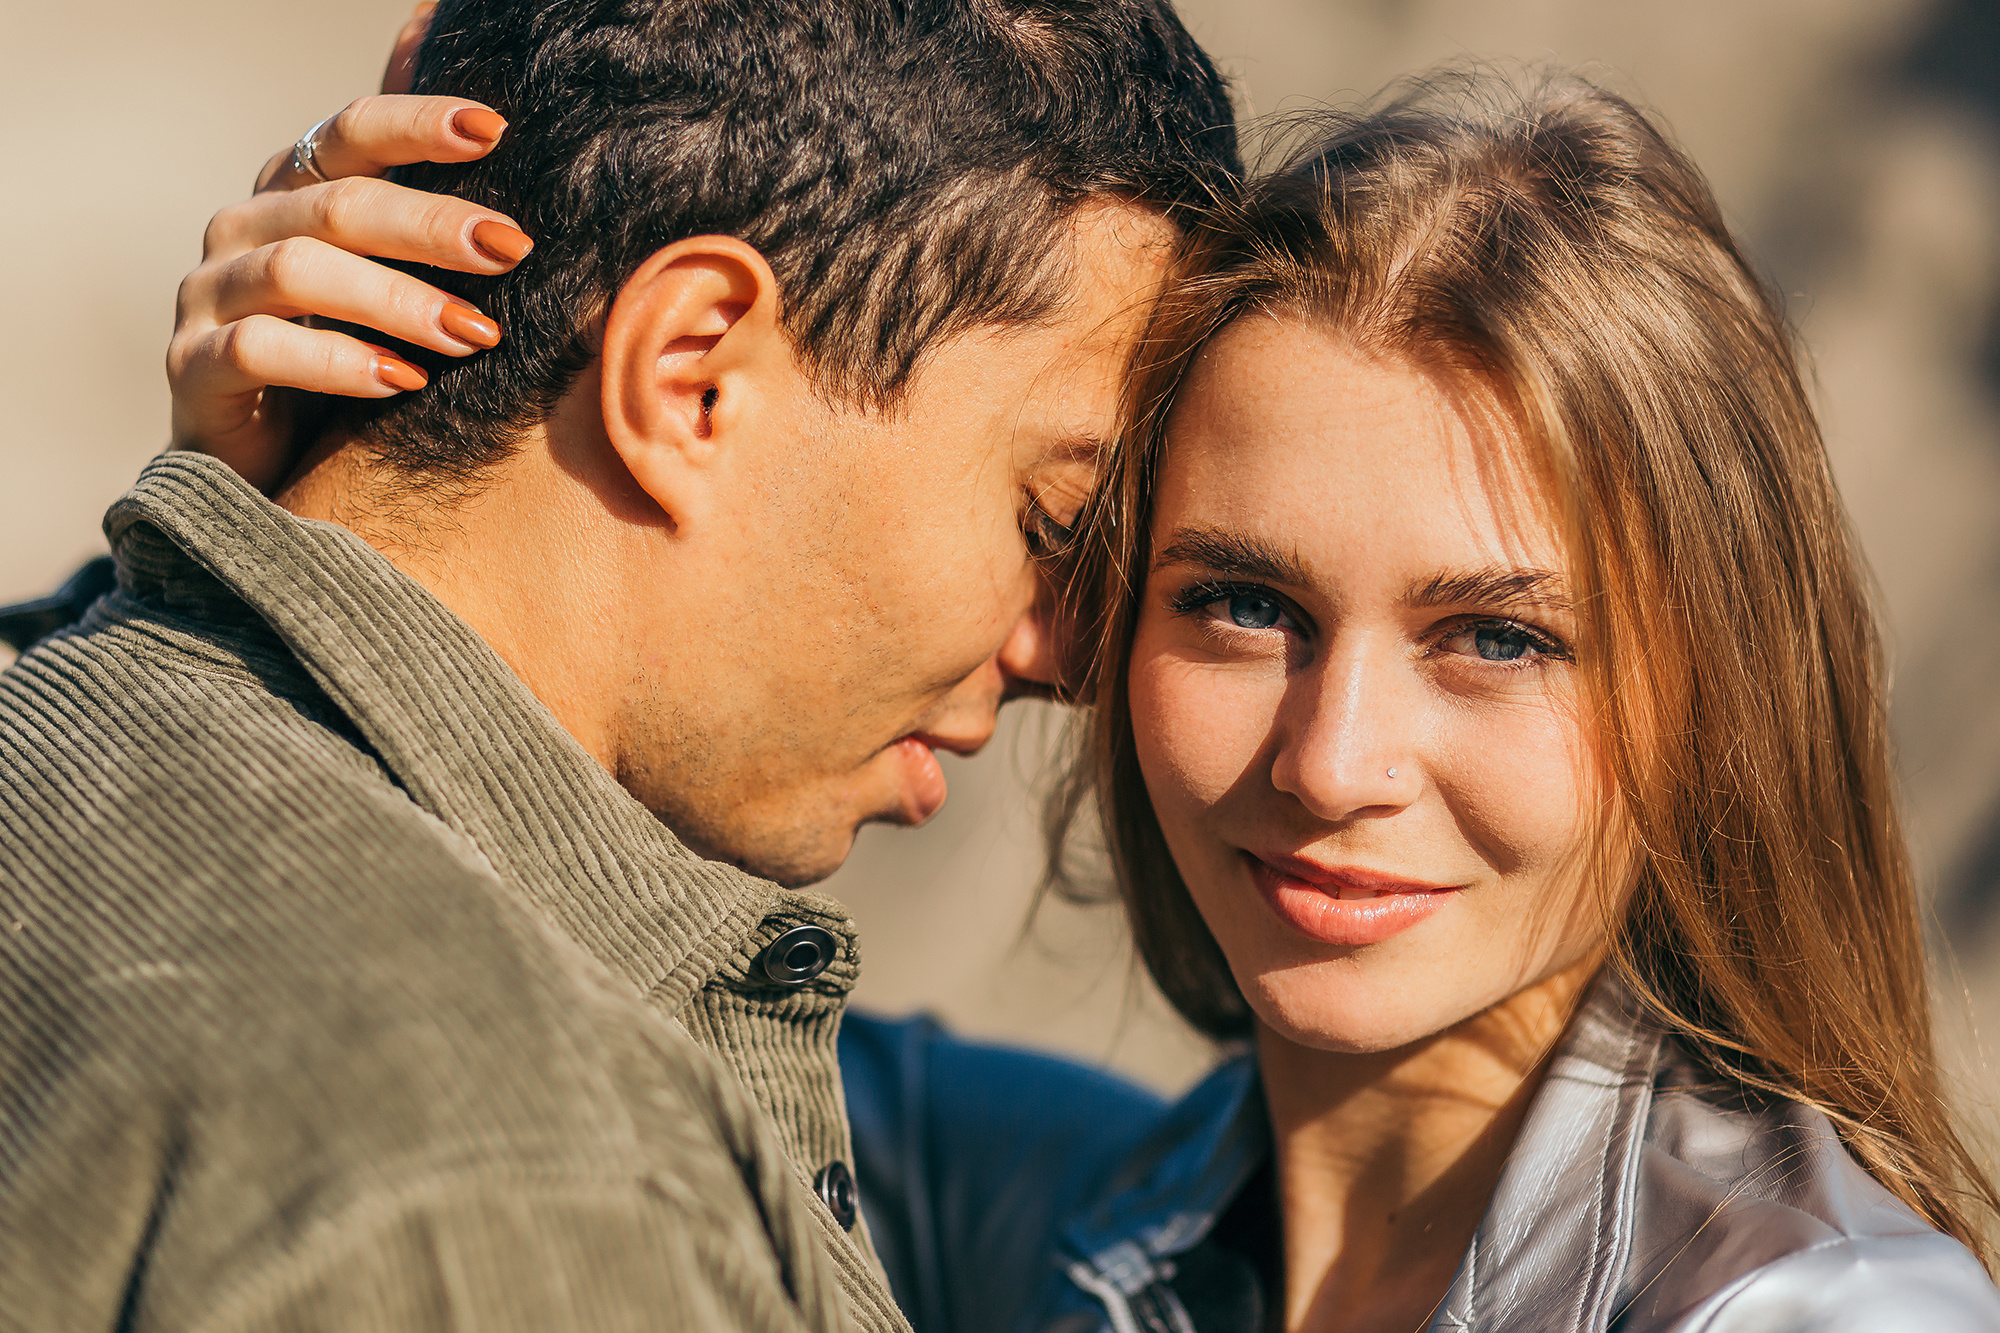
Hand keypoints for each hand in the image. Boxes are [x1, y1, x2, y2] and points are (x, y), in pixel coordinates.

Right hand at [167, 8, 533, 489]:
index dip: (417, 125)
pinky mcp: (192, 364)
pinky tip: (401, 380)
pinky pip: (259, 349)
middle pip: (337, 204)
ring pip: (299, 271)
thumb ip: (429, 230)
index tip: (494, 129)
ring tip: (475, 333)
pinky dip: (337, 361)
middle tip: (510, 249)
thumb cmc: (343, 359)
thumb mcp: (387, 287)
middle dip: (431, 223)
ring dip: (396, 299)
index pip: (352, 134)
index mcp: (295, 192)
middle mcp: (245, 228)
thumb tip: (507, 158)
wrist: (256, 459)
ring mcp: (211, 293)